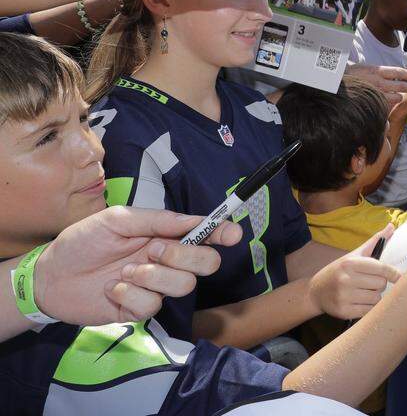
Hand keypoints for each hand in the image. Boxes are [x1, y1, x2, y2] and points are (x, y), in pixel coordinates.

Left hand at [34, 206, 242, 324]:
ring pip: (182, 285)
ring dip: (153, 276)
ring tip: (124, 271)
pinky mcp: (140, 310)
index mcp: (165, 235)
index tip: (232, 234)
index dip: (223, 233)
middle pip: (206, 263)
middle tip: (154, 249)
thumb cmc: (82, 242)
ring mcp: (155, 287)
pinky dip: (130, 294)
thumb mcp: (117, 219)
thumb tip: (193, 220)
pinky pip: (152, 305)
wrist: (50, 277)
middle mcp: (167, 261)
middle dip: (185, 255)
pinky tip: (112, 289)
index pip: (205, 234)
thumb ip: (156, 219)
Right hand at [307, 227, 400, 319]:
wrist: (316, 291)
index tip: (399, 276)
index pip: (381, 268)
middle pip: (381, 284)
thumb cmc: (340, 271)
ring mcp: (344, 296)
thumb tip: (391, 226)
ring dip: (374, 296)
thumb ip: (375, 242)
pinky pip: (368, 311)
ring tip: (363, 292)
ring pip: (376, 298)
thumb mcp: (354, 255)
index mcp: (350, 263)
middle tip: (370, 282)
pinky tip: (360, 302)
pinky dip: (368, 307)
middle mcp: (346, 279)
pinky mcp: (344, 311)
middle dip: (379, 283)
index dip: (393, 273)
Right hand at [345, 63, 406, 107]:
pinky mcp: (373, 103)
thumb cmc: (350, 76)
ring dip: (398, 97)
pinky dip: (388, 105)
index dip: (406, 74)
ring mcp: (376, 94)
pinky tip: (388, 104)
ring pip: (396, 97)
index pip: (397, 71)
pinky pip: (386, 106)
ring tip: (399, 96)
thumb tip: (389, 74)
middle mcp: (379, 82)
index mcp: (377, 71)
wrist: (336, 84)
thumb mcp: (364, 68)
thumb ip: (378, 72)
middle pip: (400, 85)